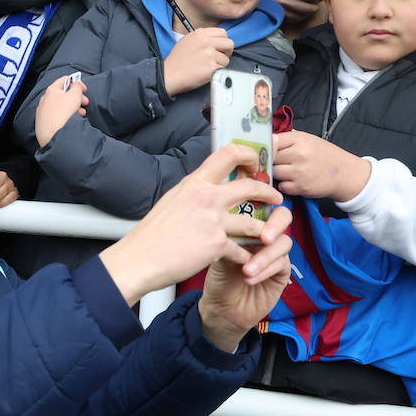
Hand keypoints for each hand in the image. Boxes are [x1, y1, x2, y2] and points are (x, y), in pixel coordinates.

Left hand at [34, 76, 87, 146]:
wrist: (53, 134)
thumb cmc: (64, 113)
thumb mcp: (75, 95)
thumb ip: (77, 86)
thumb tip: (75, 84)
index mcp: (51, 90)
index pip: (64, 80)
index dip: (76, 82)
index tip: (84, 89)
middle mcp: (45, 99)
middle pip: (62, 94)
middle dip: (76, 97)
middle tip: (85, 102)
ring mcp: (42, 111)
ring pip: (60, 105)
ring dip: (72, 107)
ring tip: (81, 114)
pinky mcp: (43, 122)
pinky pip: (56, 115)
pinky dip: (65, 115)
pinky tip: (72, 120)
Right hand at [99, 143, 285, 304]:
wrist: (139, 258)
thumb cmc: (151, 234)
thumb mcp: (172, 200)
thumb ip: (194, 193)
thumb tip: (208, 188)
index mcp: (194, 183)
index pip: (228, 154)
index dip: (249, 155)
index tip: (256, 164)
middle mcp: (206, 197)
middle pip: (252, 186)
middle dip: (269, 193)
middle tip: (275, 199)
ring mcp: (213, 220)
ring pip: (255, 222)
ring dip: (265, 231)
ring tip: (267, 235)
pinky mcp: (216, 244)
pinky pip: (243, 250)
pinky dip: (246, 257)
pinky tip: (245, 261)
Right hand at [163, 26, 231, 95]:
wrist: (169, 74)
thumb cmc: (176, 60)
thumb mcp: (187, 40)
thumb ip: (202, 37)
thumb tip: (215, 39)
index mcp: (201, 34)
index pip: (223, 32)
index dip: (223, 41)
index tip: (219, 47)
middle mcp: (206, 42)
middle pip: (229, 44)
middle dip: (226, 51)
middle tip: (219, 57)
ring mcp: (209, 55)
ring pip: (226, 59)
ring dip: (220, 64)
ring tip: (207, 67)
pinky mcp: (211, 67)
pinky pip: (222, 69)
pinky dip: (216, 72)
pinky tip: (206, 72)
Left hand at [198, 203, 293, 350]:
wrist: (221, 309)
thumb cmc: (217, 278)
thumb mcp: (217, 252)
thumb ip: (226, 233)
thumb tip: (227, 214)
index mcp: (249, 225)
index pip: (263, 204)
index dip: (265, 198)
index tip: (259, 201)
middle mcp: (265, 236)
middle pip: (283, 217)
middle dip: (276, 223)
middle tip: (264, 236)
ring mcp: (275, 253)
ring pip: (284, 243)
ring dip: (265, 256)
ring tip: (246, 269)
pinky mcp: (282, 272)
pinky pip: (281, 264)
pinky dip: (265, 269)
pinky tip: (249, 277)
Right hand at [266, 0, 322, 25]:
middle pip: (304, 6)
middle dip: (313, 6)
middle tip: (318, 5)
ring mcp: (280, 10)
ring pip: (298, 15)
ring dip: (306, 14)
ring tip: (310, 10)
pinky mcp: (277, 17)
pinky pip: (291, 20)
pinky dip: (298, 18)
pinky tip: (300, 14)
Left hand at [273, 130, 371, 202]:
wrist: (345, 173)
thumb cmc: (324, 155)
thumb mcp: (308, 139)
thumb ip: (288, 139)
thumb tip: (265, 140)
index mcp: (300, 139)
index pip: (271, 141)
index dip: (267, 147)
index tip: (265, 150)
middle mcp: (299, 154)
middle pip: (270, 158)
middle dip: (270, 161)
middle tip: (276, 162)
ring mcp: (300, 172)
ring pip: (273, 172)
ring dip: (276, 173)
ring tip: (286, 171)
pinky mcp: (301, 187)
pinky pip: (281, 186)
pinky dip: (285, 185)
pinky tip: (293, 181)